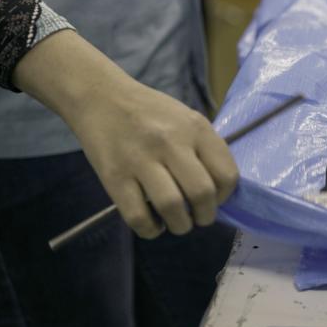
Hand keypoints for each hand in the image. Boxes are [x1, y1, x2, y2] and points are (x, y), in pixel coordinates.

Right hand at [14, 30, 239, 237]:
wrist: (100, 97)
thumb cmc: (149, 111)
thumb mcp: (186, 118)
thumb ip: (204, 148)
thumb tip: (217, 190)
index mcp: (196, 128)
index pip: (226, 174)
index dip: (225, 195)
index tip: (215, 199)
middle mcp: (171, 142)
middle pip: (201, 194)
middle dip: (205, 215)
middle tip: (199, 217)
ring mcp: (141, 160)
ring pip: (172, 208)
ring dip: (180, 225)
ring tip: (177, 223)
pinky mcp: (114, 177)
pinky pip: (138, 216)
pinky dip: (150, 229)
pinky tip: (153, 225)